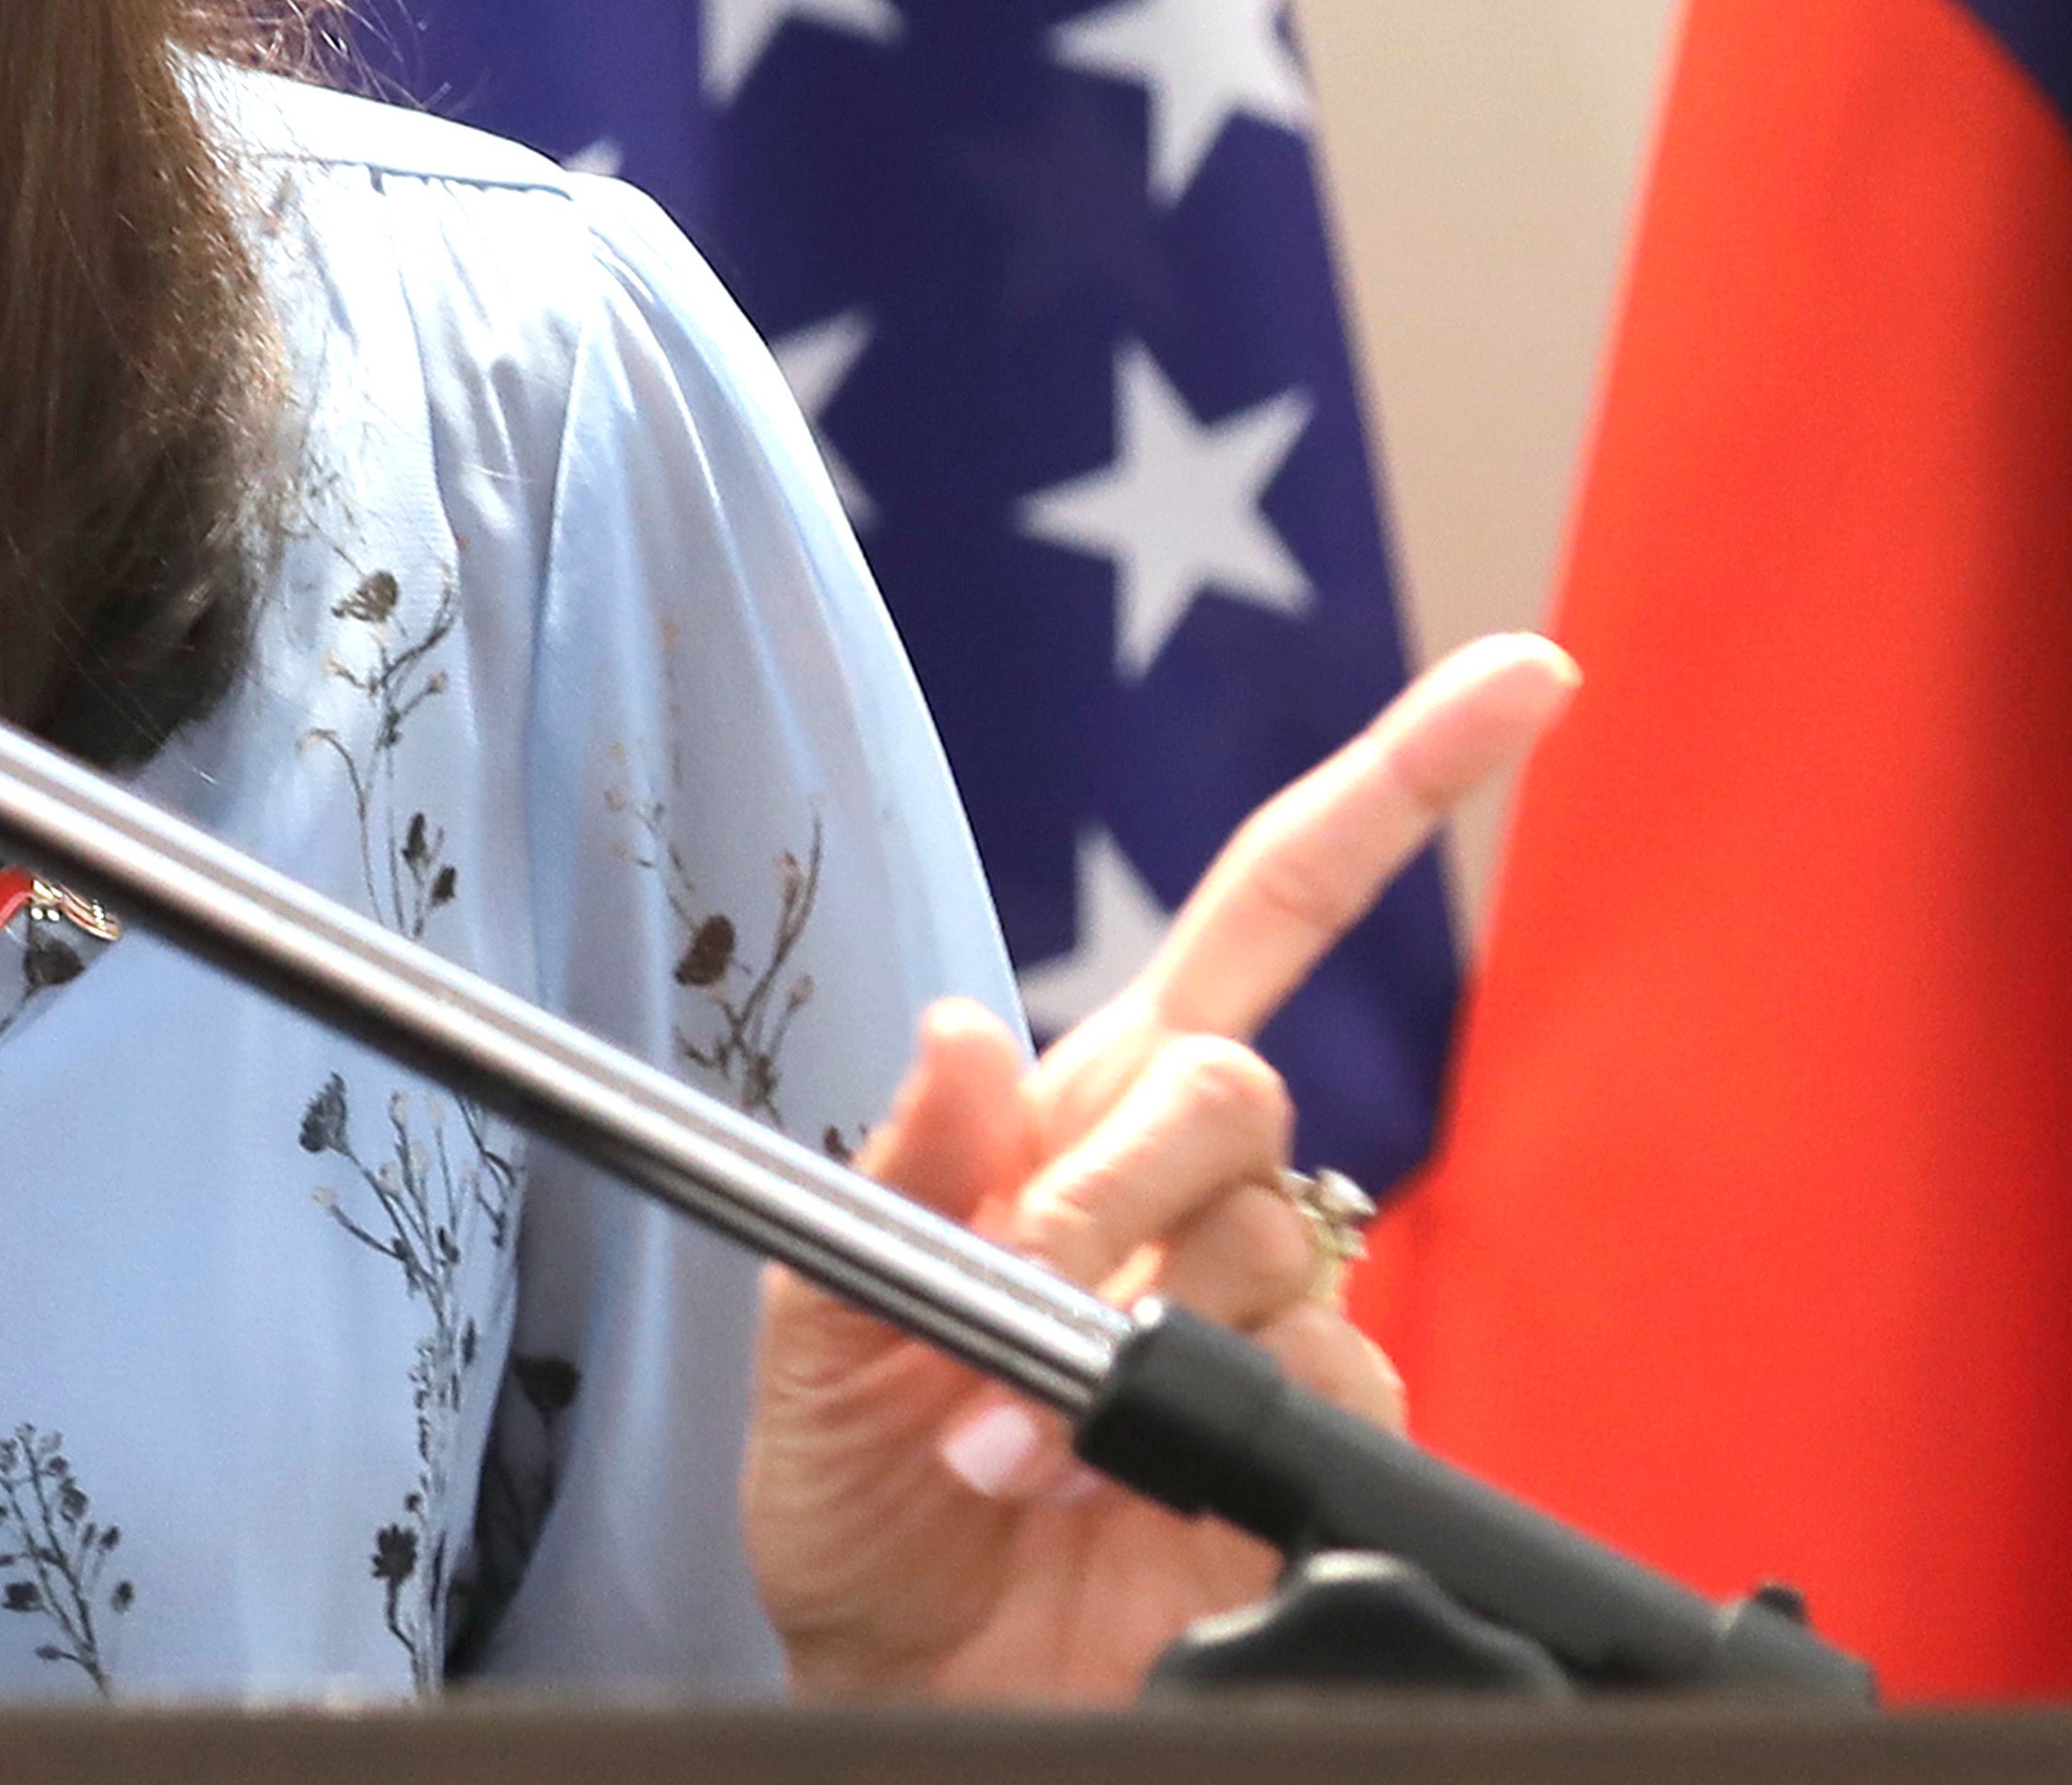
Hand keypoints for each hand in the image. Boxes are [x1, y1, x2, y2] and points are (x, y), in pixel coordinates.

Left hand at [746, 630, 1579, 1701]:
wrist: (901, 1664)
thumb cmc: (858, 1492)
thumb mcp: (816, 1314)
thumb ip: (896, 1171)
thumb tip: (961, 1026)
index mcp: (1077, 1114)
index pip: (1267, 912)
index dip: (1394, 786)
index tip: (1526, 679)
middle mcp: (1187, 1195)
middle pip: (1241, 1081)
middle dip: (1112, 1179)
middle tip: (1008, 1290)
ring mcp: (1262, 1316)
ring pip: (1264, 1231)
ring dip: (1117, 1322)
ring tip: (1006, 1426)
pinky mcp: (1315, 1436)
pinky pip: (1304, 1380)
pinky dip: (1169, 1427)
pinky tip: (1086, 1480)